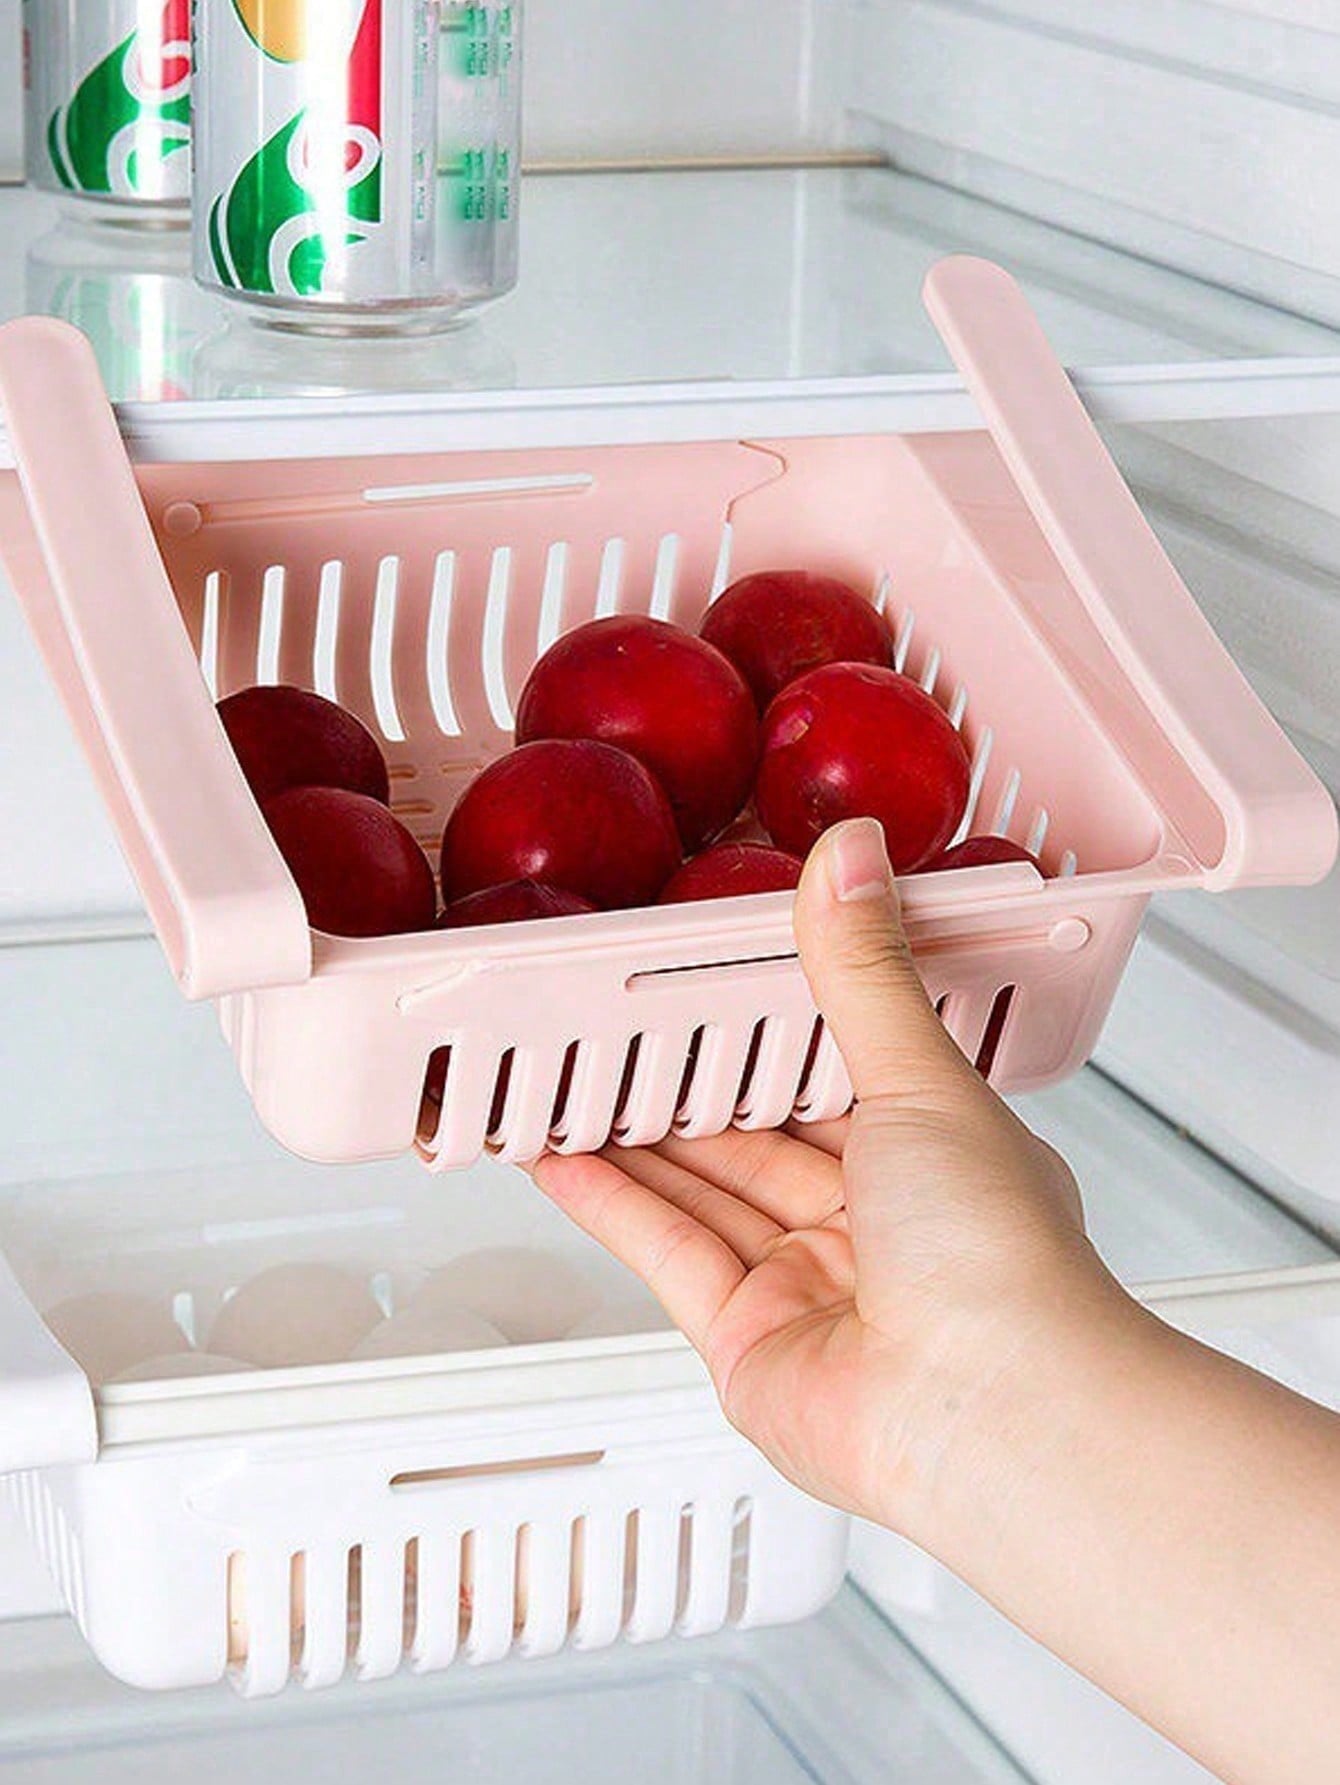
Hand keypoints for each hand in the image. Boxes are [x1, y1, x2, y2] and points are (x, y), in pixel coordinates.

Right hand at [530, 817, 1119, 1535]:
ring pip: (703, 1194)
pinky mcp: (747, 1342)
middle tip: (613, 1029)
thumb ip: (861, 971)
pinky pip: (666, 1254)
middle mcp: (877, 1226)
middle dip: (689, 1087)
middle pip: (758, 1139)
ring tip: (563, 1080)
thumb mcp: (920, 1078)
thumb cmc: (998, 1258)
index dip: (771, 1030)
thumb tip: (851, 855)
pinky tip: (559, 1156)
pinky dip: (609, 1203)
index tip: (710, 983)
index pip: (836, 1075)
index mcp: (938, 1158)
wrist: (990, 1414)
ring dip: (634, 1140)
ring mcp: (809, 1289)